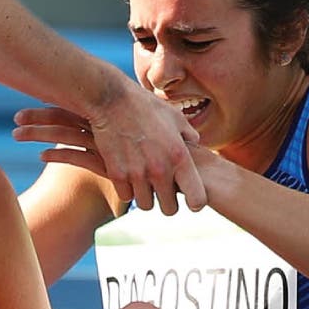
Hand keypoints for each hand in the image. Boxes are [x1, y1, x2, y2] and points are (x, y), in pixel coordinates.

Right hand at [17, 105, 228, 207]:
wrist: (111, 99)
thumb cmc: (145, 106)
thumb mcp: (175, 116)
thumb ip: (189, 135)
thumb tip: (196, 145)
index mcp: (180, 157)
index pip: (197, 200)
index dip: (196, 202)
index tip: (190, 197)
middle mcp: (160, 170)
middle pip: (170, 210)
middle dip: (168, 202)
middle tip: (164, 191)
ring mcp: (137, 174)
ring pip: (146, 205)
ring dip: (147, 196)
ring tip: (145, 182)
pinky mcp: (116, 174)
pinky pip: (127, 196)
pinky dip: (128, 189)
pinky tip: (129, 176)